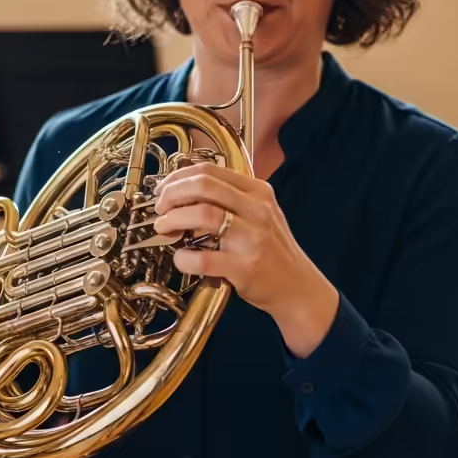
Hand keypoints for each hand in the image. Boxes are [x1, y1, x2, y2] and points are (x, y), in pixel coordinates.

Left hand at [152, 163, 339, 357]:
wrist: (297, 287)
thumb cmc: (273, 250)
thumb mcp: (260, 213)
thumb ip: (230, 199)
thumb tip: (183, 191)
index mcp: (258, 192)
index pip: (210, 170)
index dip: (179, 177)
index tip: (164, 189)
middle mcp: (257, 210)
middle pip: (204, 185)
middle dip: (172, 193)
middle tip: (160, 207)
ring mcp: (252, 238)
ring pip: (203, 214)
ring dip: (174, 219)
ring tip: (164, 228)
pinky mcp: (244, 267)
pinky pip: (203, 258)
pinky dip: (184, 257)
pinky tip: (181, 258)